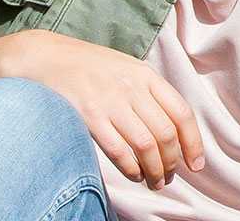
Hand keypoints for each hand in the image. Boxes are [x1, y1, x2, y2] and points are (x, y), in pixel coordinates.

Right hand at [0, 29, 203, 188]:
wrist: (43, 57)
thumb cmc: (87, 67)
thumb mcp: (125, 68)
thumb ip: (148, 92)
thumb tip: (173, 128)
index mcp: (146, 76)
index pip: (182, 113)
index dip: (193, 143)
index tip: (196, 164)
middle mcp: (132, 89)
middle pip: (166, 134)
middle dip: (173, 162)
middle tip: (170, 177)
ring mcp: (110, 102)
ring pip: (145, 145)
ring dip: (154, 170)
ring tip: (155, 182)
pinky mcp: (88, 116)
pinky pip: (118, 150)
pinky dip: (131, 168)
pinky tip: (134, 175)